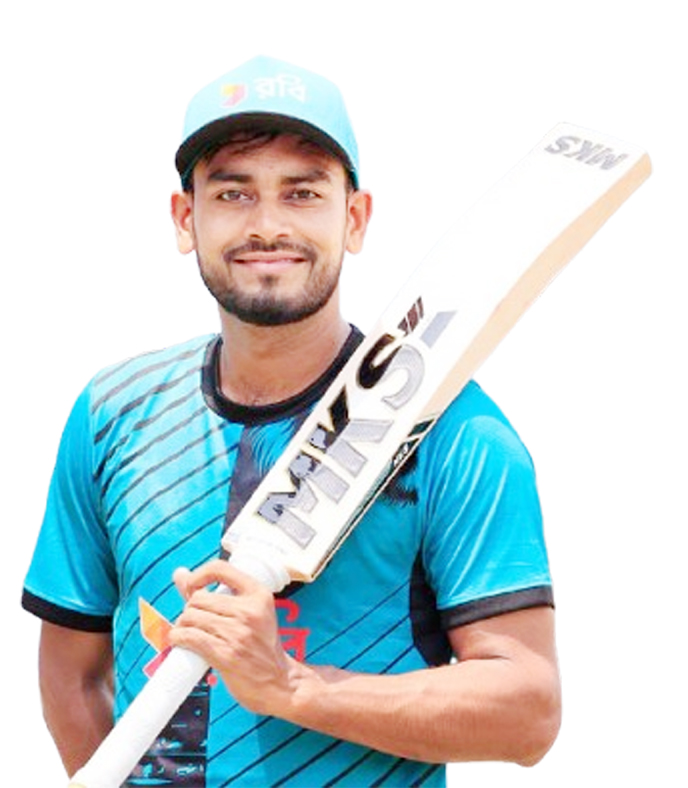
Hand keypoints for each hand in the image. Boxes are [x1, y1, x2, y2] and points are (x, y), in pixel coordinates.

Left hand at [169, 559, 296, 715]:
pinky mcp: (227, 654)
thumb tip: (179, 574)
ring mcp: (238, 633)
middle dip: (190, 611)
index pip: (220, 568)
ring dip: (183, 626)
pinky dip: (179, 638)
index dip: (199, 575)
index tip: (191, 585)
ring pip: (191, 617)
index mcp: (258, 594)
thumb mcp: (250, 613)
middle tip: (196, 623)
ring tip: (190, 634)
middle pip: (199, 598)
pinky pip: (190, 638)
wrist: (281, 682)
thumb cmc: (262, 647)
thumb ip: (215, 594)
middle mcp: (249, 610)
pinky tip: (182, 642)